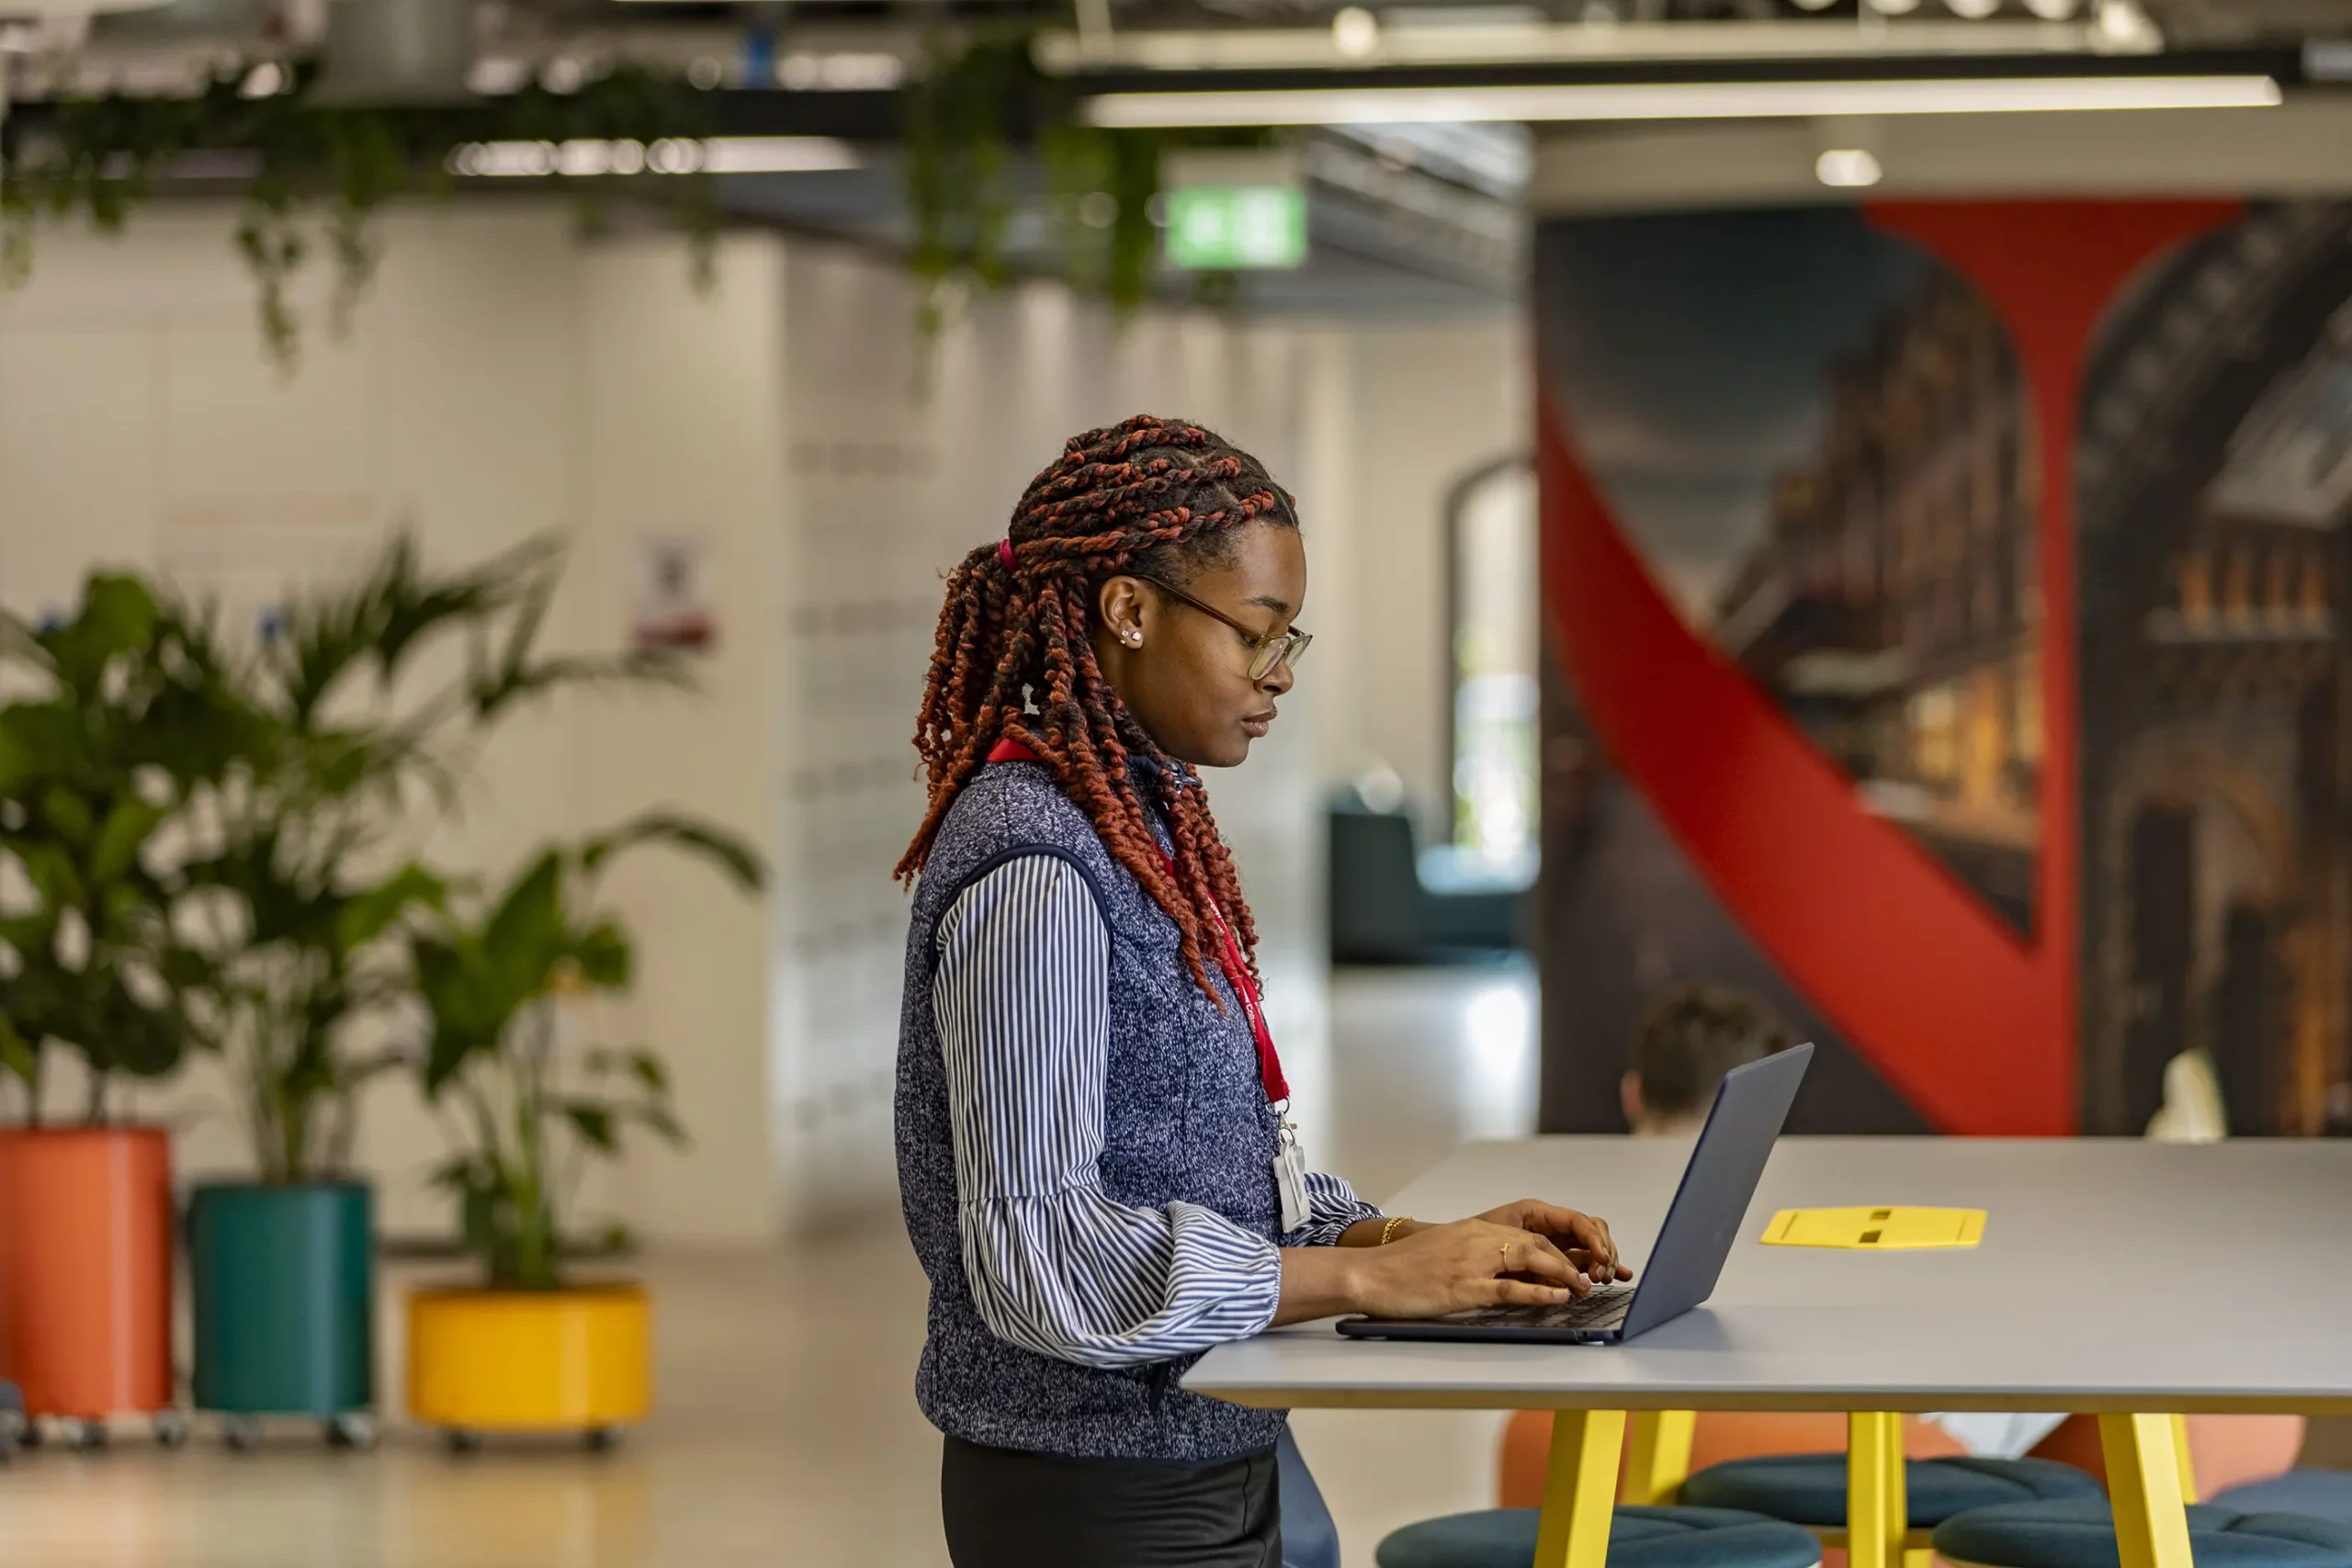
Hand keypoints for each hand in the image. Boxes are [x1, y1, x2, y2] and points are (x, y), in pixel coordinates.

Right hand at [1344, 1219, 1587, 1319]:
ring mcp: (1471, 1262)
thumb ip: (1468, 1255)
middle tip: (1586, 1277)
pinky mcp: (1463, 1287)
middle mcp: (1476, 1239)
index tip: (1571, 1265)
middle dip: (1566, 1259)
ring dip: (1563, 1273)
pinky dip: (1539, 1292)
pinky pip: (1510, 1288)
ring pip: (1531, 1258)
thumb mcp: (1440, 1251)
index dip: (1554, 1250)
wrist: (1368, 1273)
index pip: (1526, 1234)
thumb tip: (1494, 1271)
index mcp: (1471, 1230)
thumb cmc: (1399, 1269)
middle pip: (1536, 1242)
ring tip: (1583, 1287)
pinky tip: (1558, 1296)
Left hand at [1472, 1199, 1631, 1284]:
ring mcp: (1551, 1242)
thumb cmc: (1465, 1243)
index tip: (1602, 1258)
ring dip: (1602, 1260)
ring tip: (1604, 1278)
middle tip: (1600, 1274)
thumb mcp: (1497, 1240)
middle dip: (1602, 1250)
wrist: (1443, 1257)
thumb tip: (1559, 1276)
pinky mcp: (1549, 1261)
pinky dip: (1598, 1266)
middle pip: (1591, 1231)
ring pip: (1590, 1246)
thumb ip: (1528, 1253)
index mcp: (1536, 1213)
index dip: (1595, 1239)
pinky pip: (1579, 1261)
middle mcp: (1548, 1225)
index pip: (1578, 1221)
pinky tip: (1616, 1275)